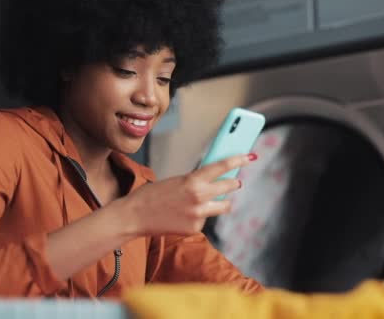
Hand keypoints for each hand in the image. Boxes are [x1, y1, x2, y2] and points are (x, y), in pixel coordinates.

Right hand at [114, 153, 255, 235]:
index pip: (222, 167)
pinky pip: (206, 219)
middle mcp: (199, 197)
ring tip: (214, 199)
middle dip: (234, 183)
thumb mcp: (176, 180)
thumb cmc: (151, 195)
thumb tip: (214, 176)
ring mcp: (198, 215)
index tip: (250, 156)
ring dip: (222, 201)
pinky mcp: (194, 228)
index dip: (239, 160)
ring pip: (223, 206)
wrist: (134, 216)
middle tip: (236, 182)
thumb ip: (196, 179)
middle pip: (229, 187)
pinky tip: (185, 214)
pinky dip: (201, 216)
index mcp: (193, 180)